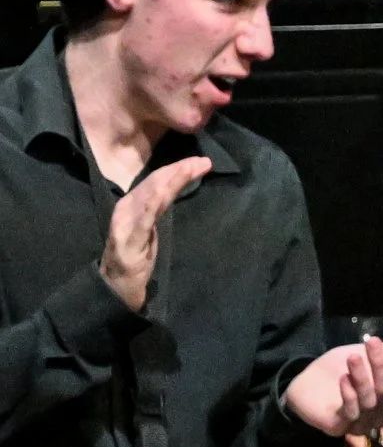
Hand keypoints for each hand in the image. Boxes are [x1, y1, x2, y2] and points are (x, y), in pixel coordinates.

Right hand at [98, 156, 212, 312]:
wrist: (116, 285)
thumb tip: (174, 187)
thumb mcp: (151, 226)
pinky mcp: (128, 238)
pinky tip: (166, 190)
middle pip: (155, 183)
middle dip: (179, 169)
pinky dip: (154, 200)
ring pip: (151, 194)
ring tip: (192, 168)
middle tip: (203, 161)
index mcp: (134, 204)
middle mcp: (127, 208)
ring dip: (172, 179)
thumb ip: (158, 207)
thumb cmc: (136, 254)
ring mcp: (126, 222)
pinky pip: (144, 217)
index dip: (177, 169)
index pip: (157, 181)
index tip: (200, 161)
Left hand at [284, 335, 382, 440]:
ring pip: (369, 401)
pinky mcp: (338, 427)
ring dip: (362, 377)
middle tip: (372, 342)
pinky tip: (343, 378)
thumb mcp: (377, 355)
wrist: (307, 382)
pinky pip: (350, 413)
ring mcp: (360, 423)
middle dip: (382, 366)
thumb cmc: (347, 368)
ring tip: (354, 356)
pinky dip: (349, 394)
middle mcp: (380, 414)